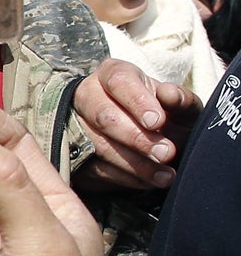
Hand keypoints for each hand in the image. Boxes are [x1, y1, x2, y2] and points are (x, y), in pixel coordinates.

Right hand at [73, 58, 196, 190]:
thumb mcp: (179, 104)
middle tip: (166, 153)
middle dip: (136, 137)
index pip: (119, 82)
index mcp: (113, 74)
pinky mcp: (75, 155)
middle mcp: (88, 96)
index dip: (138, 102)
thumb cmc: (164, 115)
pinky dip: (126, 178)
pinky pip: (96, 169)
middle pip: (104, 116)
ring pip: (98, 146)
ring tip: (165, 176)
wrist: (148, 137)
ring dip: (134, 164)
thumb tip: (169, 94)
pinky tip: (149, 181)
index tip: (158, 121)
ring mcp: (76, 126)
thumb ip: (181, 99)